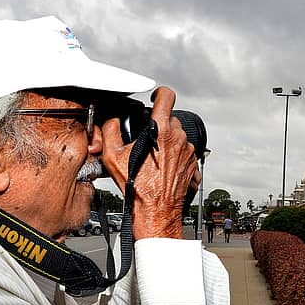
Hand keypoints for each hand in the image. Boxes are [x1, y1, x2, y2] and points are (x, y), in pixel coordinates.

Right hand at [100, 87, 198, 238]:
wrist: (156, 211)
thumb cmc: (139, 188)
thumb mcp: (113, 157)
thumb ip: (111, 131)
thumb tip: (113, 122)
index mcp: (161, 131)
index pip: (167, 96)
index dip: (159, 93)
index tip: (156, 98)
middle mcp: (179, 139)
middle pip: (171, 120)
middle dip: (159, 127)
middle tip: (146, 141)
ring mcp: (188, 152)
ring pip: (178, 137)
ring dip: (167, 143)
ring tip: (153, 160)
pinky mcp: (193, 165)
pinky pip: (184, 153)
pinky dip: (175, 157)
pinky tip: (162, 168)